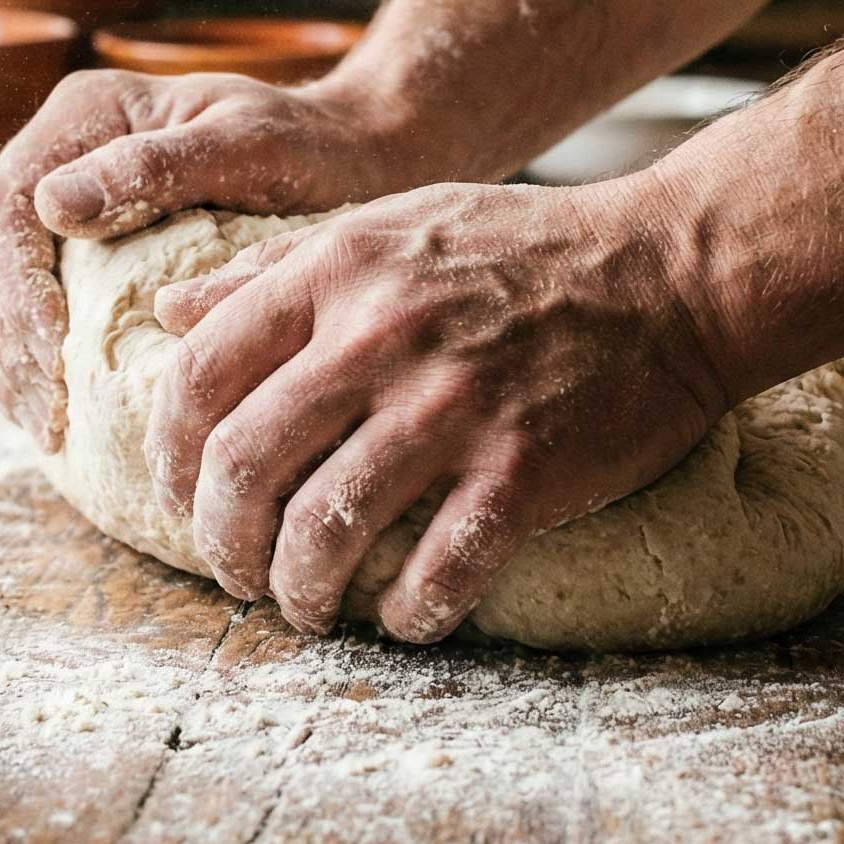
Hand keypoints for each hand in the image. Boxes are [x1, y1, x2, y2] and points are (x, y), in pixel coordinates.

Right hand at [0, 66, 443, 449]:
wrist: (347, 156)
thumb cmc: (309, 148)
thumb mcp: (248, 144)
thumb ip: (154, 167)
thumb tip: (51, 204)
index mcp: (85, 116)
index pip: (6, 208)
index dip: (15, 290)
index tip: (55, 356)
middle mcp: (57, 154)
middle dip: (0, 339)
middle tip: (44, 416)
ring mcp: (60, 205)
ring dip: (3, 361)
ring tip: (44, 426)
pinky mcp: (77, 253)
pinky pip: (21, 311)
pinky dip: (25, 363)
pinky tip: (55, 415)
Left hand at [143, 180, 731, 642]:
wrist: (675, 271)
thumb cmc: (522, 250)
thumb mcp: (386, 226)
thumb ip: (273, 271)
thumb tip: (170, 314)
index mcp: (338, 272)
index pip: (200, 375)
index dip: (168, 454)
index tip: (178, 497)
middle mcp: (382, 336)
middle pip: (243, 465)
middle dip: (221, 542)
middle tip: (236, 574)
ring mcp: (454, 407)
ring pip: (324, 530)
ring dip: (300, 591)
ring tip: (307, 608)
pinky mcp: (524, 469)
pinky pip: (437, 571)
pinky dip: (407, 613)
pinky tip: (404, 618)